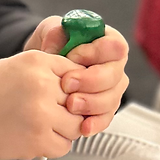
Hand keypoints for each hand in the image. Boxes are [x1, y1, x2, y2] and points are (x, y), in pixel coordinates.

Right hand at [0, 50, 79, 159]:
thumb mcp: (15, 65)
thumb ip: (46, 71)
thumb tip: (77, 82)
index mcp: (37, 62)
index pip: (76, 72)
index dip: (71, 86)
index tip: (62, 94)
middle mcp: (43, 85)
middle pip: (80, 99)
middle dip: (68, 108)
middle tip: (50, 112)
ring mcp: (42, 114)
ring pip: (76, 124)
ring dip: (64, 128)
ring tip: (43, 125)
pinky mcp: (38, 140)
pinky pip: (64, 146)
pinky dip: (54, 145)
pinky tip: (37, 137)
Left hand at [24, 16, 129, 136]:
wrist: (43, 70)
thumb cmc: (53, 47)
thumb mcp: (51, 32)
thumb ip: (55, 33)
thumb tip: (58, 41)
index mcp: (107, 41)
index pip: (114, 46)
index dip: (95, 53)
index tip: (72, 57)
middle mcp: (114, 66)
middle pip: (115, 75)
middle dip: (90, 82)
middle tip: (67, 84)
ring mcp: (111, 89)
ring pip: (112, 99)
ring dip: (91, 104)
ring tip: (70, 104)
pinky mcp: (104, 108)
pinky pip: (106, 118)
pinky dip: (94, 124)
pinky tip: (82, 127)